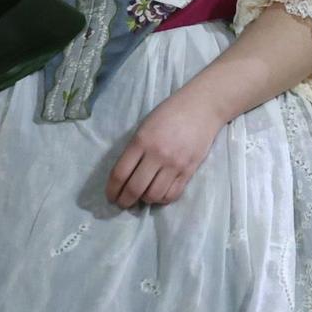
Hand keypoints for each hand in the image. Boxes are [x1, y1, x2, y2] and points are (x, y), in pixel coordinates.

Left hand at [107, 91, 223, 208]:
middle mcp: (157, 155)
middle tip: (122, 203)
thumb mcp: (144, 127)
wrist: (201, 107)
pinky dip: (162, 199)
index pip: (121, 173)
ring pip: (154, 195)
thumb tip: (126, 176)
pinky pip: (172, 194)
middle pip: (135, 188)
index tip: (111, 196)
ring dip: (145, 200)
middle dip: (125, 200)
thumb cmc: (169, 113)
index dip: (112, 190)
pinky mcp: (189, 171)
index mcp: (141, 141)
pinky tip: (159, 194)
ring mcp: (174, 164)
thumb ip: (135, 150)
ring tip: (143, 196)